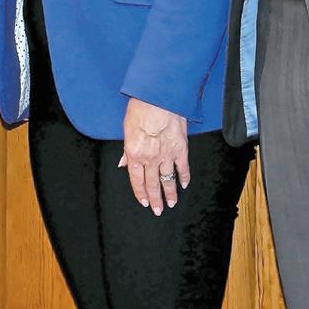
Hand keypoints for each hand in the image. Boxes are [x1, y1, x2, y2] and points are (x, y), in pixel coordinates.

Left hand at [119, 97, 189, 214]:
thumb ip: (127, 150)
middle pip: (152, 184)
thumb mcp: (126, 129)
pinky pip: (183, 168)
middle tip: (158, 210)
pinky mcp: (181, 149)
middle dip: (155, 199)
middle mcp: (151, 158)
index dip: (140, 193)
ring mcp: (167, 155)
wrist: (160, 98)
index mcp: (135, 154)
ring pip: (168, 180)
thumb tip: (124, 163)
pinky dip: (184, 177)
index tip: (144, 202)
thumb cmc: (140, 109)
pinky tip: (184, 185)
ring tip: (171, 204)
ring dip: (170, 193)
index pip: (137, 180)